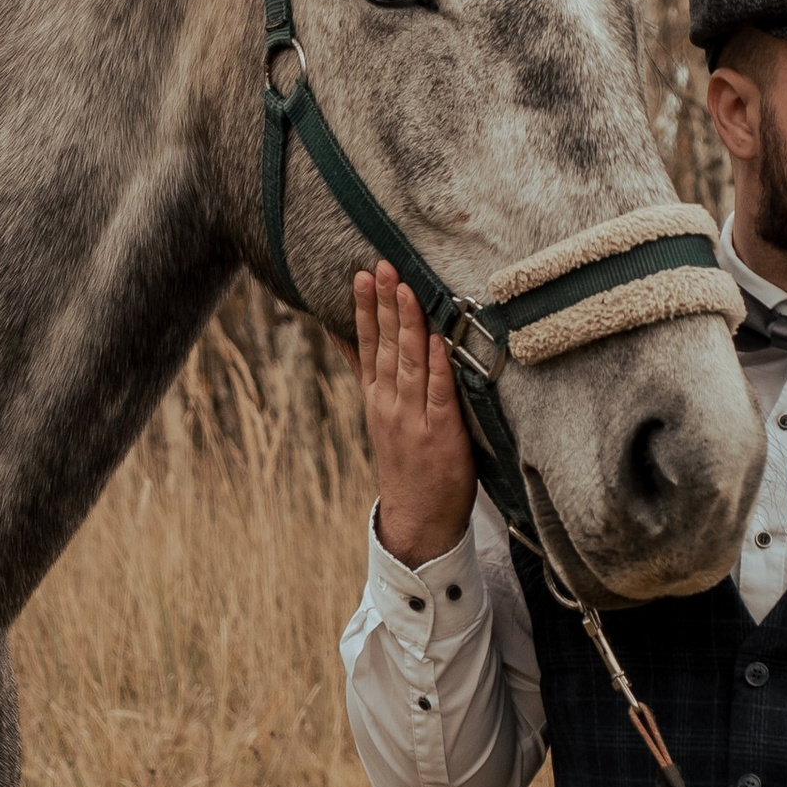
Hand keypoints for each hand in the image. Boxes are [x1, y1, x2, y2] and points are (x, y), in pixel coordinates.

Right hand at [354, 260, 476, 566]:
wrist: (417, 520)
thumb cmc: (407, 462)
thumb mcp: (380, 414)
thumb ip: (368, 373)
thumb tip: (344, 333)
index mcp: (376, 398)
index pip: (367, 345)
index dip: (364, 309)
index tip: (362, 275)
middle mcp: (390, 405)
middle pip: (384, 346)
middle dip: (383, 304)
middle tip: (382, 267)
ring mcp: (414, 420)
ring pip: (408, 363)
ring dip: (406, 325)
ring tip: (405, 290)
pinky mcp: (441, 435)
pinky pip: (439, 394)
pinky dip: (435, 367)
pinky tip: (434, 340)